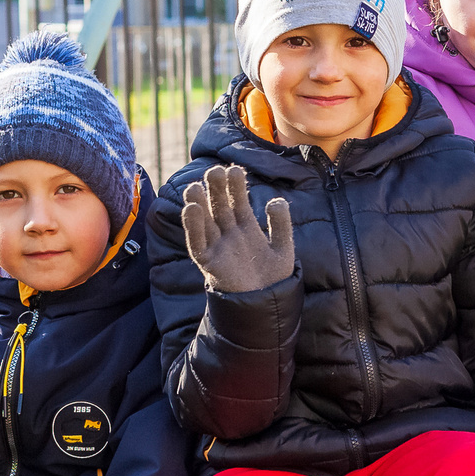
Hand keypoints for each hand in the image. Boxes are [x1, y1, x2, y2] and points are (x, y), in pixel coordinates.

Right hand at [182, 166, 293, 294]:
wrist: (267, 306)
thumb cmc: (274, 278)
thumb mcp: (283, 248)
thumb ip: (281, 225)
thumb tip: (276, 200)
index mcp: (246, 228)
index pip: (238, 201)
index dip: (236, 186)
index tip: (235, 169)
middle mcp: (229, 234)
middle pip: (219, 207)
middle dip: (217, 189)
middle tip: (215, 170)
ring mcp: (218, 247)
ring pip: (205, 222)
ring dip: (199, 204)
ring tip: (195, 187)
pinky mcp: (210, 263)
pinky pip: (198, 243)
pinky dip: (193, 227)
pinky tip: (191, 210)